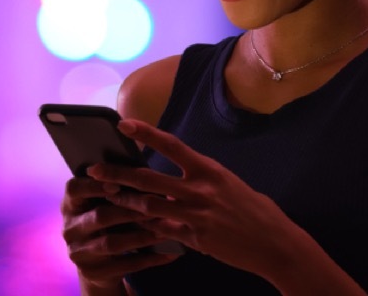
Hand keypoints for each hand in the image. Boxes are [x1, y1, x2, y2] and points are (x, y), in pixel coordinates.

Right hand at [60, 174, 181, 290]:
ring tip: (164, 231)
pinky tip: (169, 253)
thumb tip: (144, 161)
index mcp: (70, 204)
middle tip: (155, 207)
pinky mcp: (92, 272)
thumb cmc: (109, 220)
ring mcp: (79, 252)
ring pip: (112, 243)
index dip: (94, 185)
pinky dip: (149, 259)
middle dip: (129, 211)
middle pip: (99, 216)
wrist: (100, 262)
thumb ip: (116, 186)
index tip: (117, 184)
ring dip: (141, 236)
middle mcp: (69, 228)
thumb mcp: (104, 203)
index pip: (74, 189)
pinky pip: (124, 265)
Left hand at [88, 119, 301, 277]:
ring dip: (123, 202)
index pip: (171, 145)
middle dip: (118, 173)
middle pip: (149, 178)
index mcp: (208, 169)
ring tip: (105, 196)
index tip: (123, 124)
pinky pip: (162, 231)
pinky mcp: (195, 237)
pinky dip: (144, 228)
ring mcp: (196, 214)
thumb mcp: (228, 183)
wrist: (274, 242)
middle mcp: (200, 189)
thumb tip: (178, 173)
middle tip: (94, 169)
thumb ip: (201, 178)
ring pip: (148, 206)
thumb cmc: (253, 210)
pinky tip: (130, 227)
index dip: (145, 133)